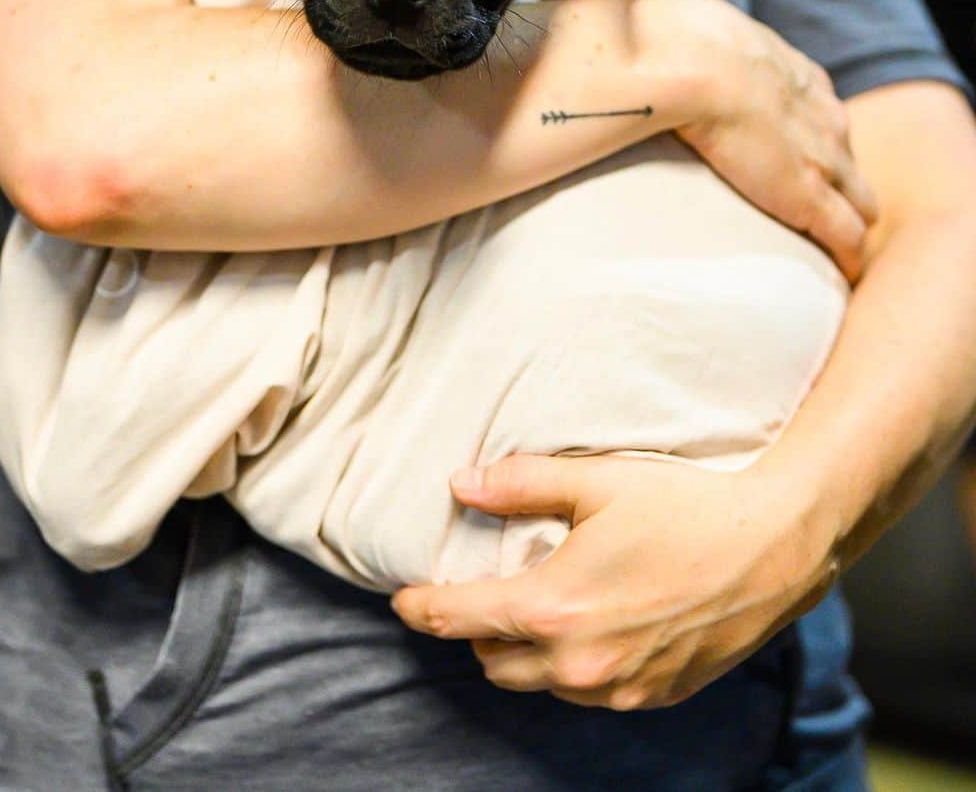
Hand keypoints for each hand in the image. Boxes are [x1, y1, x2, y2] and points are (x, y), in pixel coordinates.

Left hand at [391, 452, 839, 709]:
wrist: (776, 546)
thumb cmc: (685, 507)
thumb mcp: (596, 482)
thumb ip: (519, 484)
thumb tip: (460, 484)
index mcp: (554, 608)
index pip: (460, 619)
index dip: (423, 609)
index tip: (401, 600)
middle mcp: (579, 663)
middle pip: (492, 661)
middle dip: (475, 630)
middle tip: (478, 591)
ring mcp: (619, 687)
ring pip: (539, 683)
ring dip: (524, 651)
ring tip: (539, 603)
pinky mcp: (655, 695)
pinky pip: (588, 693)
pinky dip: (572, 666)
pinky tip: (591, 623)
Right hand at [634, 0, 877, 281]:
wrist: (690, 63)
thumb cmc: (675, 44)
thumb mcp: (692, 32)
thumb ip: (683, 44)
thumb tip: (627, 29)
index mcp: (796, 78)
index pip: (821, 116)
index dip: (811, 141)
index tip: (794, 161)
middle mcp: (822, 115)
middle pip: (848, 159)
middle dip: (840, 184)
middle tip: (814, 213)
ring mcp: (824, 158)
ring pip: (859, 198)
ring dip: (846, 219)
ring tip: (824, 250)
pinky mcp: (812, 199)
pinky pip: (849, 237)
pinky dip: (846, 257)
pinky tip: (839, 275)